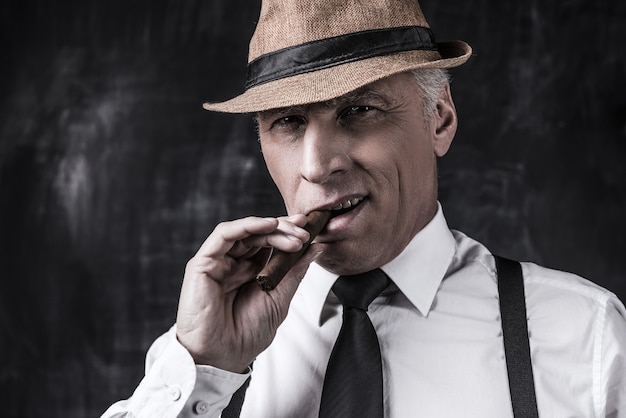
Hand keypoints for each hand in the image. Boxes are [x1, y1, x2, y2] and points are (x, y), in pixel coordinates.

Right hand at [175, 215, 319, 372]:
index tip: (310, 229)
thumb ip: (295, 271)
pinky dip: (247, 225)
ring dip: (271, 227)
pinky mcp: (202, 263)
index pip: (269, 241)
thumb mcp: (280, 297)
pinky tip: (268, 225)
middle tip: (305, 233)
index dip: (288, 232)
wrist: (223, 357)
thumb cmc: (246, 334)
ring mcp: (218, 261)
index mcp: (250, 270)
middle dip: (285, 228)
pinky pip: (223, 234)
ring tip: (294, 234)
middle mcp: (233, 262)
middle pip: (258, 233)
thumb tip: (316, 247)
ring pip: (245, 230)